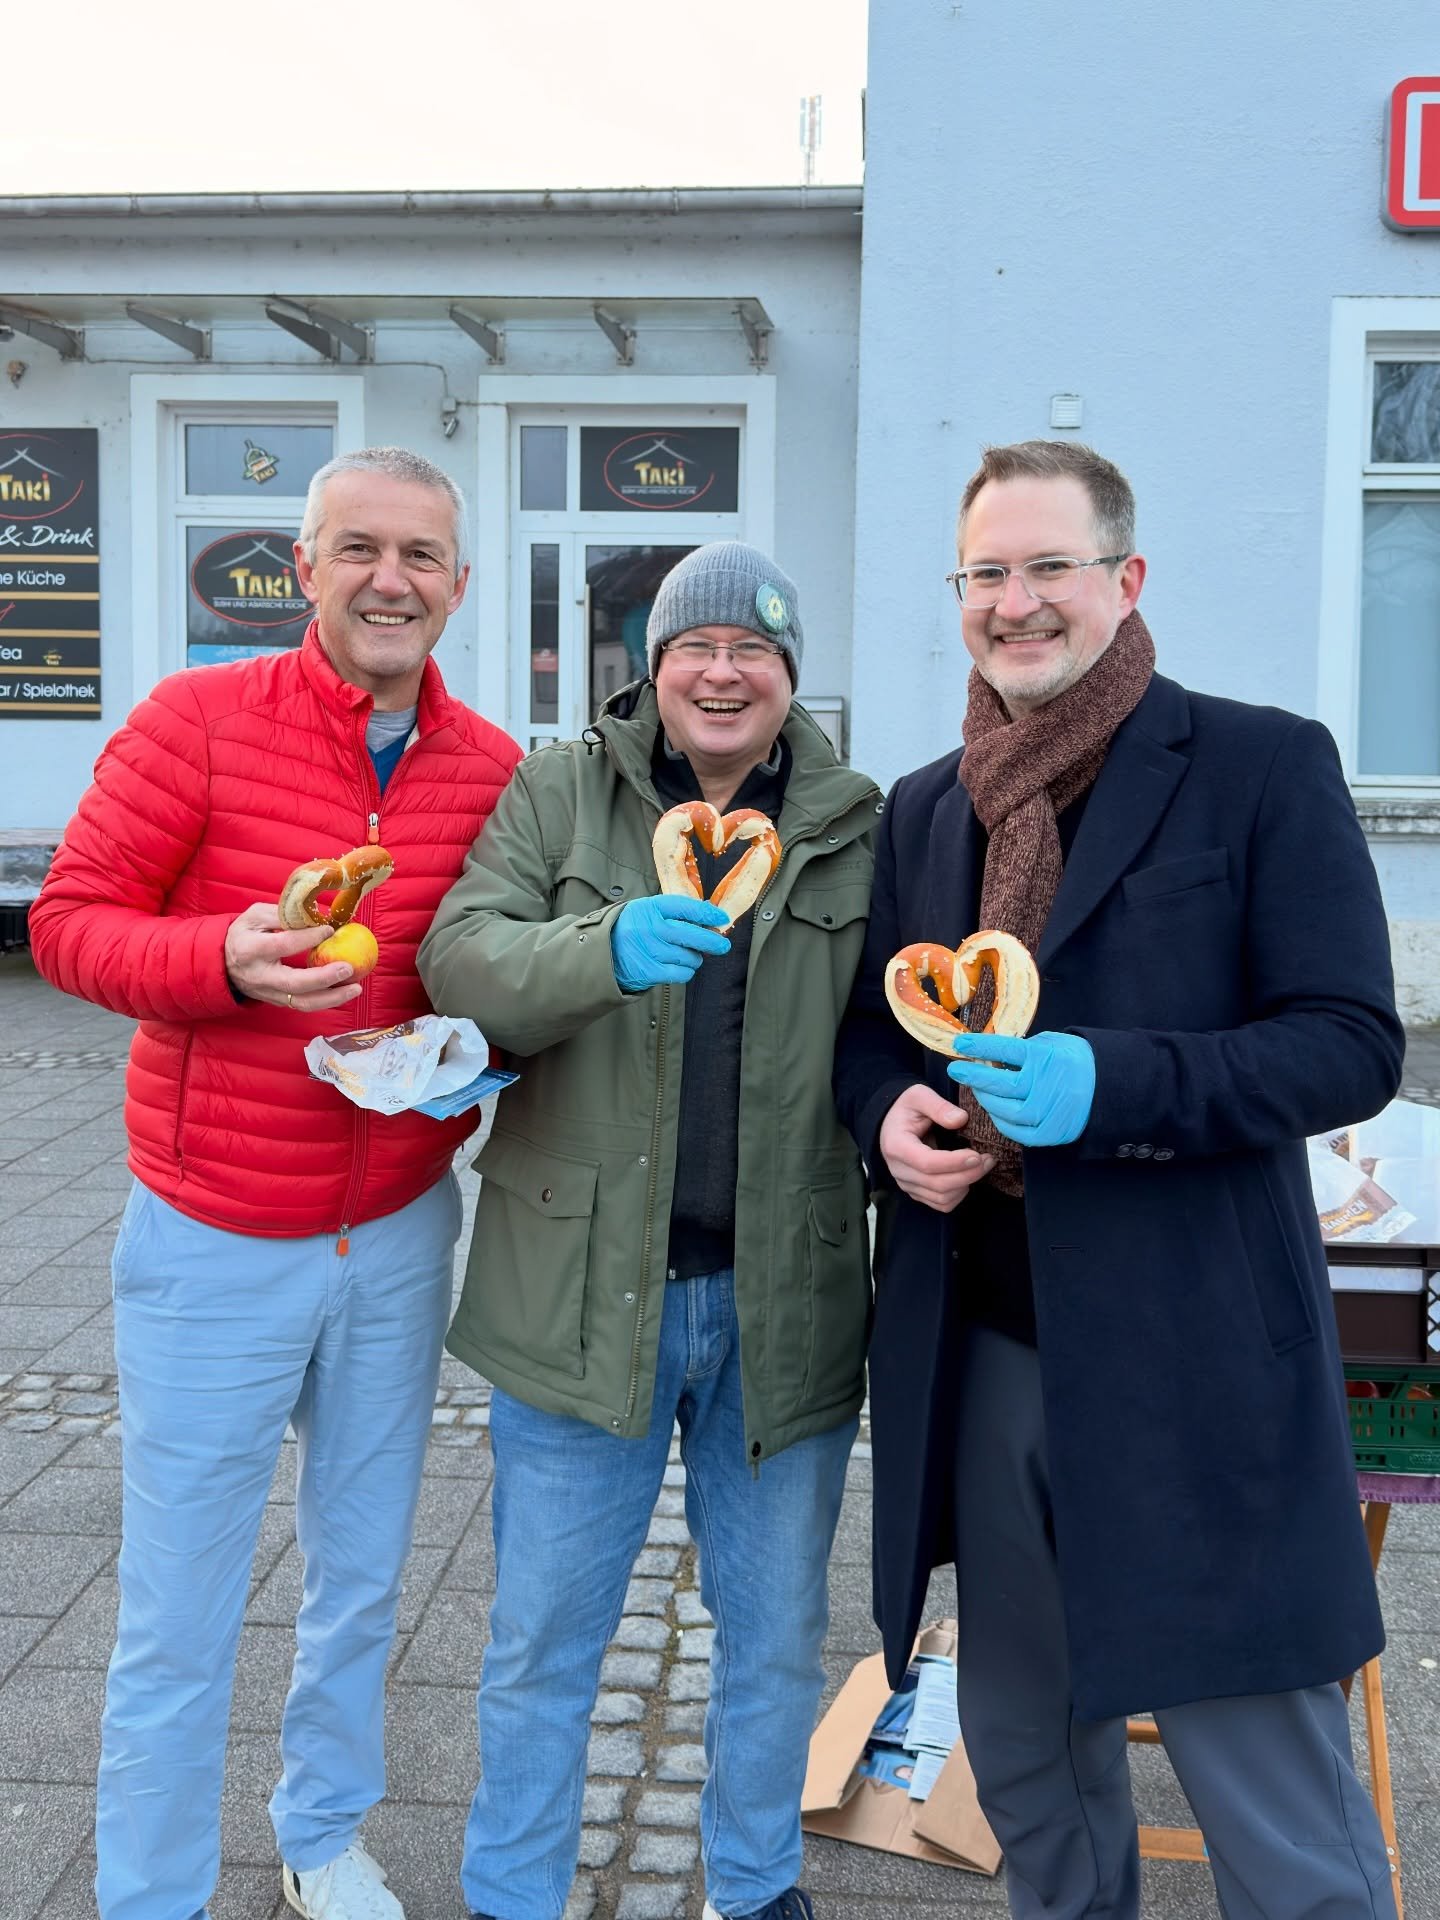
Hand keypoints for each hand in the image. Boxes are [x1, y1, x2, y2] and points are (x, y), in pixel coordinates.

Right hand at [224, 903, 363, 1011]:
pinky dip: (326, 1001)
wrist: (223, 962)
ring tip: (356, 988)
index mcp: (250, 948)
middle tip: (348, 968)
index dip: (308, 937)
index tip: (329, 929)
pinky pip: (303, 1005)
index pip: (283, 944)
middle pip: (294, 983)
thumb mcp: (255, 916)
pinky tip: (345, 991)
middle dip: (324, 978)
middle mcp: (259, 975)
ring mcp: (268, 993)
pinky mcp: (277, 1001)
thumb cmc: (245, 933)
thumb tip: (319, 916)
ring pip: (301, 1002)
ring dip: (331, 998)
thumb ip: (283, 914)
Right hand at [611, 894, 730, 991]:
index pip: (685, 907)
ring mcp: (649, 951)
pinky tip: (681, 966)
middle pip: (691, 934)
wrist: (603, 952)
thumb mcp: (649, 911)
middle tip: (723, 945)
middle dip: (713, 941)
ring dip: (695, 958)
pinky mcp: (649, 971)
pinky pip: (681, 973)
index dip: (707, 913)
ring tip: (688, 955)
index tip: (722, 918)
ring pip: (689, 956)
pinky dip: (686, 971)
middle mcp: (649, 928)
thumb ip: (676, 911)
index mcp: (650, 908)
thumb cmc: (634, 929)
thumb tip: (710, 915)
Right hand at [878, 1083, 994, 1212]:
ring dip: (967, 1184)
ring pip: (942, 1197)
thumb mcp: (919, 1096)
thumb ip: (939, 1106)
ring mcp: (907, 1184)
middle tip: (988, 1159)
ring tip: (982, 1165)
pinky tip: (967, 1176)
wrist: (892, 1123)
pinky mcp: (916, 1192)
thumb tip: (961, 1119)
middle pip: (937, 1184)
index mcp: (897, 1146)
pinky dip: (959, 1194)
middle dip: (968, 1174)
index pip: (927, 1163)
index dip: (955, 1163)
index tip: (977, 1155)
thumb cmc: (906, 1108)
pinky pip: (942, 1204)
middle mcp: (899, 1170)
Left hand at [948, 1030, 1095, 1145]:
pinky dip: (1002, 1122)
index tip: (959, 1043)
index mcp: (1045, 1057)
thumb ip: (1023, 1049)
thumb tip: (988, 1054)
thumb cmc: (1074, 1061)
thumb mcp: (1052, 1043)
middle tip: (957, 1070)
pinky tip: (996, 1111)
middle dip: (974, 1077)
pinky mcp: (1051, 1133)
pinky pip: (1016, 1132)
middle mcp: (1045, 1085)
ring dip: (987, 1100)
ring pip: (1004, 1111)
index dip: (979, 1047)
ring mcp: (1048, 1112)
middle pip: (1000, 1084)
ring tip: (980, 1090)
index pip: (1004, 1050)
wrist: (1107, 1087)